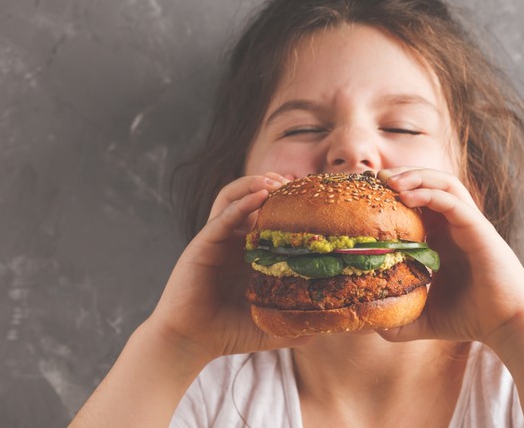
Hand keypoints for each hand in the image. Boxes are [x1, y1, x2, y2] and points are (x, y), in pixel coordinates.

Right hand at [146, 173, 307, 361]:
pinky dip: (241, 202)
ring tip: (276, 181)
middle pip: (253, 198)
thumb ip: (298, 321)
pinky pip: (223, 216)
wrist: (191, 342)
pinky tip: (260, 194)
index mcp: (251, 253)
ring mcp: (218, 239)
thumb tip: (332, 324)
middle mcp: (234, 240)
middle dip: (275, 184)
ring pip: (234, 197)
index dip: (290, 203)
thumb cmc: (230, 332)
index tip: (314, 195)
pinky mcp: (203, 244)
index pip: (271, 216)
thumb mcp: (272, 324)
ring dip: (255, 183)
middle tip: (297, 182)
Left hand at [375, 167, 523, 344]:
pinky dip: (429, 194)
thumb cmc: (471, 319)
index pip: (419, 201)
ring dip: (416, 176)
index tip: (368, 193)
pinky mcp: (480, 229)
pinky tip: (407, 196)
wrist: (507, 326)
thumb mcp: (424, 319)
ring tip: (390, 181)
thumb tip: (370, 324)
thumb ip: (399, 320)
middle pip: (429, 183)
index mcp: (443, 238)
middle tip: (375, 177)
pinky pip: (453, 201)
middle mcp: (456, 225)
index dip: (394, 192)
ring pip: (444, 183)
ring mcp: (469, 224)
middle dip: (402, 175)